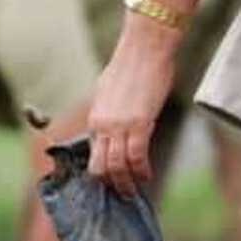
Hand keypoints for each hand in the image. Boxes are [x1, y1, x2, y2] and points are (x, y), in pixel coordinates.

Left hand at [87, 15, 180, 194]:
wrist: (146, 47)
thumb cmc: (134, 64)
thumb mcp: (112, 91)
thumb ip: (112, 111)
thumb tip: (117, 124)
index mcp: (96, 117)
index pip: (93, 154)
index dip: (101, 172)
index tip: (111, 182)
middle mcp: (103, 124)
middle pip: (100, 166)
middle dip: (110, 184)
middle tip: (121, 193)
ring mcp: (120, 124)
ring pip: (117, 166)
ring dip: (125, 182)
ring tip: (133, 191)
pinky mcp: (140, 122)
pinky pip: (137, 156)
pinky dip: (141, 170)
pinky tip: (147, 176)